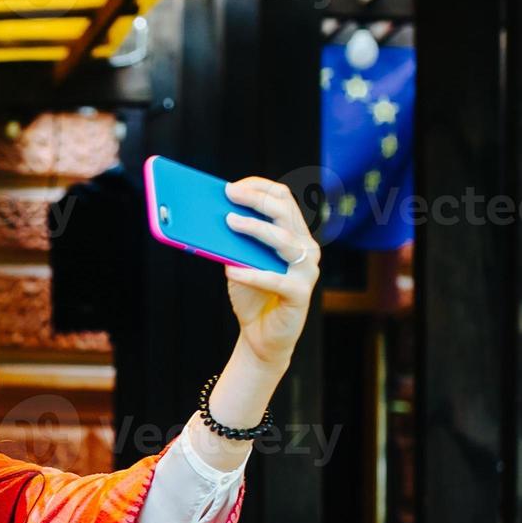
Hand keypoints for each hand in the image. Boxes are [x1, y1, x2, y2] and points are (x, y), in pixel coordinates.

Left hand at [223, 177, 320, 371]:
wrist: (261, 336)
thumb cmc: (251, 295)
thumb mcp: (239, 262)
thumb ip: (234, 242)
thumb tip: (214, 217)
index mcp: (294, 234)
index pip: (283, 198)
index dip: (259, 188)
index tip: (232, 185)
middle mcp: (307, 248)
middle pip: (284, 212)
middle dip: (255, 200)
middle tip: (229, 194)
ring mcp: (307, 270)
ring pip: (284, 240)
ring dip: (255, 229)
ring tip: (229, 222)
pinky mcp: (300, 294)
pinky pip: (275, 279)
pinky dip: (251, 274)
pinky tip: (230, 270)